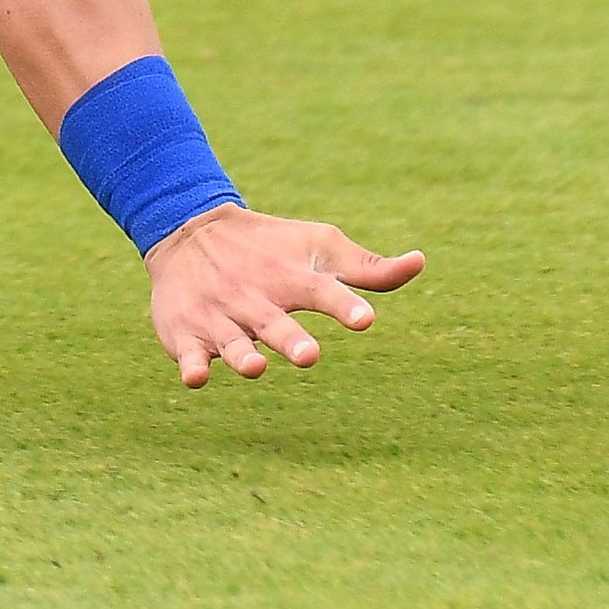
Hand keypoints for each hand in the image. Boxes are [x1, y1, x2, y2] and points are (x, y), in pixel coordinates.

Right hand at [143, 205, 424, 387]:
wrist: (189, 232)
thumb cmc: (270, 247)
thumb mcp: (319, 248)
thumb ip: (369, 269)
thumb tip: (421, 262)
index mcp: (291, 278)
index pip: (322, 291)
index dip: (344, 304)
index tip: (365, 319)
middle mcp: (255, 297)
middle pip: (275, 323)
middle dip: (290, 339)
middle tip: (309, 356)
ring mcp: (220, 316)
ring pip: (232, 341)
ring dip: (242, 354)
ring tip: (254, 367)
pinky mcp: (187, 333)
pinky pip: (189, 354)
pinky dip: (192, 364)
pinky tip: (196, 376)